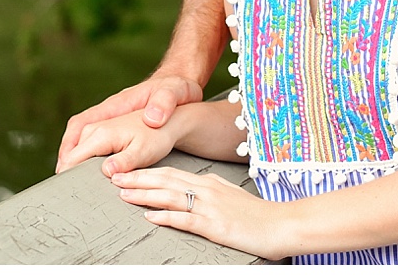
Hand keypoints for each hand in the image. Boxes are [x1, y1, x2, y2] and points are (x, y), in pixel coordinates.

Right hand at [57, 72, 202, 169]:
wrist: (180, 82)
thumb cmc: (175, 90)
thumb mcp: (173, 96)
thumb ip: (162, 106)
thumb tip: (150, 121)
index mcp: (115, 109)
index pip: (81, 131)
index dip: (70, 153)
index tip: (64, 174)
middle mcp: (108, 114)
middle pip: (76, 135)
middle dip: (66, 158)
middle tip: (61, 182)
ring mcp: (112, 119)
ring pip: (82, 136)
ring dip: (73, 155)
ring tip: (71, 179)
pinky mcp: (118, 125)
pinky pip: (94, 138)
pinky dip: (86, 153)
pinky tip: (91, 169)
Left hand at [111, 165, 287, 259]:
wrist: (281, 224)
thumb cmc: (257, 214)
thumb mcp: (231, 195)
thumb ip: (210, 193)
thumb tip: (190, 194)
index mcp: (209, 183)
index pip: (172, 173)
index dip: (147, 172)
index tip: (127, 171)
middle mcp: (207, 190)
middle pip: (166, 180)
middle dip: (138, 178)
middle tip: (115, 177)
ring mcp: (211, 206)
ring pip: (170, 196)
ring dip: (145, 194)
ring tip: (124, 193)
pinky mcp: (215, 225)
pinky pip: (185, 219)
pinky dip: (166, 216)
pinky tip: (151, 216)